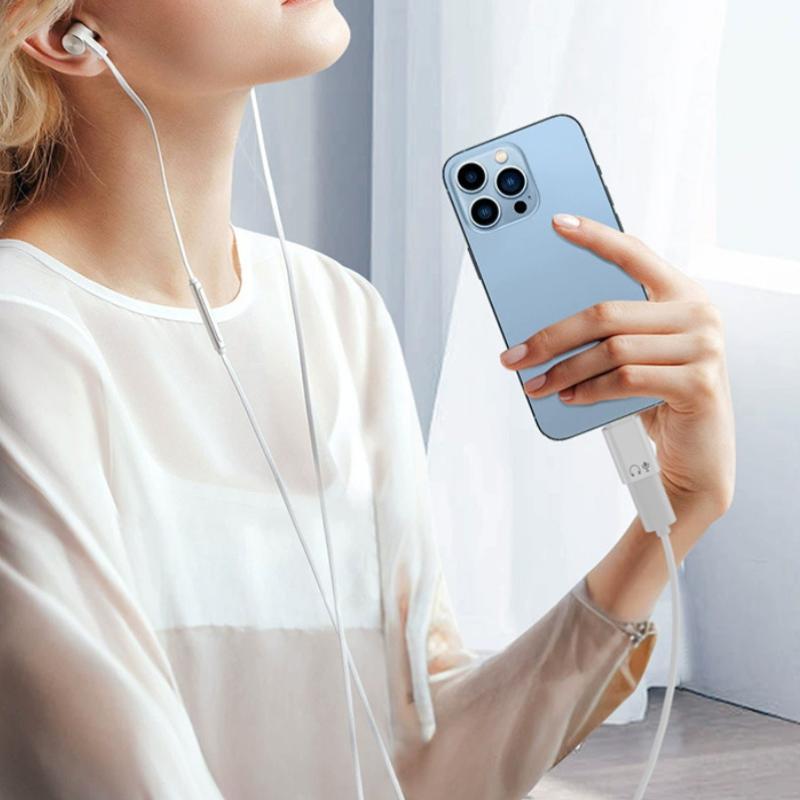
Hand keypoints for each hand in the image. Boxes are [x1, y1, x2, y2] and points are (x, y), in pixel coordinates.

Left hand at [499, 213, 735, 528]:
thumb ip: (611, 332)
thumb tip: (542, 327)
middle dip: (550, 336)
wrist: (699, 456)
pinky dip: (589, 390)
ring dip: (563, 371)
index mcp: (682, 294)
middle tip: (514, 356)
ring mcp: (704, 347)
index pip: (633, 253)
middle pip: (605, 312)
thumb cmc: (660, 399)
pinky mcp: (699, 383)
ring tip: (536, 386)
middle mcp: (698, 313)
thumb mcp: (637, 355)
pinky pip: (626, 379)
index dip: (595, 237)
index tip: (557, 223)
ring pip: (611, 349)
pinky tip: (570, 398)